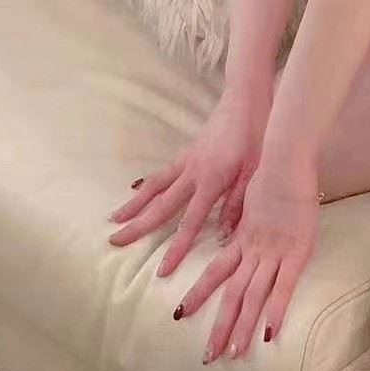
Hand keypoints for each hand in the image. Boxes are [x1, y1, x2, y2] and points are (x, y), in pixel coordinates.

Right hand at [108, 88, 270, 278]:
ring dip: (134, 205)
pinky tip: (136, 192)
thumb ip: (237, 203)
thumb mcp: (255, 172)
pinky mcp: (186, 152)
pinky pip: (162, 173)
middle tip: (115, 242)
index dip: (176, 248)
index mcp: (211, 181)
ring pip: (154, 187)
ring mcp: (186, 161)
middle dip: (138, 227)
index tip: (161, 270)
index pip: (190, 223)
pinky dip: (146, 185)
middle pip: (160, 206)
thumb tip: (223, 235)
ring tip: (114, 219)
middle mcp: (192, 172)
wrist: (246, 100)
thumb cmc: (255, 136)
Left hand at [173, 159, 319, 362]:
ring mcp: (274, 254)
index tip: (180, 313)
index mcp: (242, 239)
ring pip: (253, 296)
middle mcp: (253, 251)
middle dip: (220, 326)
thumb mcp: (250, 199)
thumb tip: (229, 228)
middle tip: (207, 356)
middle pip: (232, 294)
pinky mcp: (296, 253)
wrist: (284, 161)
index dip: (199, 294)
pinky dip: (276, 310)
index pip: (215, 272)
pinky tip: (269, 333)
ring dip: (242, 327)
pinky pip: (284, 287)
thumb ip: (240, 217)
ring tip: (233, 354)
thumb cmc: (270, 174)